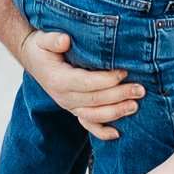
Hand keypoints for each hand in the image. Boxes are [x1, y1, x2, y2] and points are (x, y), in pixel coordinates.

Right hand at [17, 29, 142, 140]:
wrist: (33, 59)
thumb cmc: (42, 48)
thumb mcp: (42, 39)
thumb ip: (52, 40)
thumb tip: (65, 40)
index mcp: (58, 80)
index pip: (86, 83)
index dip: (107, 79)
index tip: (125, 71)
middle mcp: (63, 97)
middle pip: (95, 100)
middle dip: (119, 95)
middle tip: (140, 89)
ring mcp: (69, 106)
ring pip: (94, 115)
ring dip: (116, 112)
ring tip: (135, 106)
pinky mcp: (74, 109)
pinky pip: (88, 124)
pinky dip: (102, 131)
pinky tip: (117, 134)